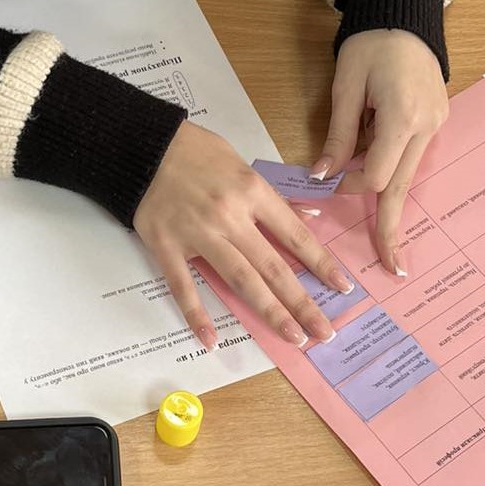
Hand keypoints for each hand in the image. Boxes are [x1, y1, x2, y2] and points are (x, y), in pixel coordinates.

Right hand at [133, 121, 352, 347]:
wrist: (142, 145)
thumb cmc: (195, 152)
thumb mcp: (242, 165)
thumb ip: (274, 198)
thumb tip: (310, 218)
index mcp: (251, 192)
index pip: (295, 235)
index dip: (321, 263)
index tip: (342, 287)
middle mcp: (229, 216)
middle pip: (273, 266)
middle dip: (302, 301)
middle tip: (324, 331)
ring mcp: (197, 234)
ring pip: (240, 279)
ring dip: (270, 311)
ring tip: (293, 337)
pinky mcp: (166, 246)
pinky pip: (183, 286)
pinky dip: (196, 315)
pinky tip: (211, 340)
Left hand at [315, 30, 448, 275]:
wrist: (404, 14)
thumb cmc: (371, 44)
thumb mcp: (346, 86)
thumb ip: (338, 135)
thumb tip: (324, 176)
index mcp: (403, 116)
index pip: (377, 174)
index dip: (352, 185)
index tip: (331, 183)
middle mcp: (426, 126)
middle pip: (401, 186)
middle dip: (391, 225)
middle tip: (393, 266)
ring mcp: (435, 125)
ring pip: (406, 172)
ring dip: (384, 185)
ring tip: (376, 197)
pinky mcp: (436, 122)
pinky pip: (410, 154)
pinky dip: (391, 163)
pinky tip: (376, 152)